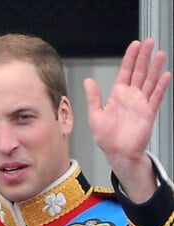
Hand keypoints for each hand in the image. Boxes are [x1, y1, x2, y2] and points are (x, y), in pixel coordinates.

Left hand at [83, 39, 171, 201]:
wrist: (119, 153)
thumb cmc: (106, 138)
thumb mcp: (95, 116)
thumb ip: (94, 97)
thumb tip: (88, 81)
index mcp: (117, 96)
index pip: (125, 72)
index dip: (130, 58)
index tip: (135, 45)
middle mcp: (130, 97)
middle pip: (139, 72)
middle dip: (144, 57)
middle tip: (149, 43)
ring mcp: (141, 103)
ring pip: (150, 81)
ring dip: (155, 67)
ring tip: (160, 54)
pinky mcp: (149, 112)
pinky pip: (156, 96)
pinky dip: (161, 86)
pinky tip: (165, 75)